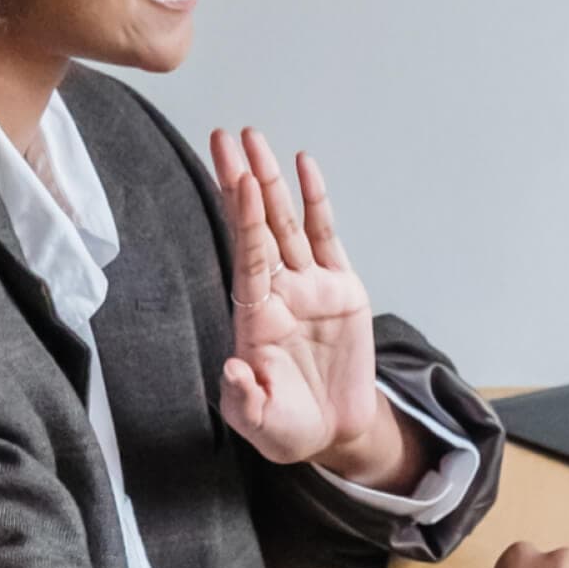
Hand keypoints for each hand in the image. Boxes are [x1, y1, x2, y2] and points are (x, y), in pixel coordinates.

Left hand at [209, 127, 387, 472]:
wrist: (334, 431)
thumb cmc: (289, 427)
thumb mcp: (262, 423)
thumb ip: (246, 399)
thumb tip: (235, 367)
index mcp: (254, 318)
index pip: (247, 258)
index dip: (242, 219)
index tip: (235, 180)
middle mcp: (278, 292)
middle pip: (257, 225)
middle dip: (241, 180)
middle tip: (227, 137)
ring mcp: (309, 286)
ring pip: (288, 222)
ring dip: (271, 180)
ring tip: (256, 139)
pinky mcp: (342, 289)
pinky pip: (327, 236)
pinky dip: (317, 201)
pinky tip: (305, 166)